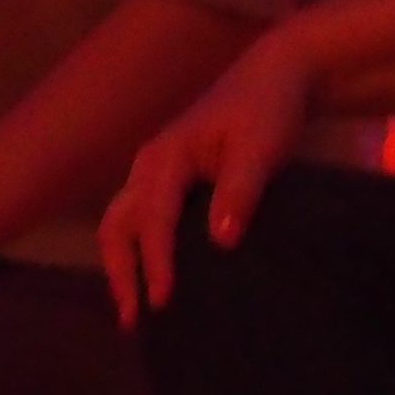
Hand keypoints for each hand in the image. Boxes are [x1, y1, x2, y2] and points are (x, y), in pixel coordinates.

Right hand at [98, 33, 322, 323]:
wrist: (277, 75)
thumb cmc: (269, 109)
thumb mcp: (261, 146)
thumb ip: (240, 190)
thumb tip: (220, 241)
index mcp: (166, 156)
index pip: (153, 217)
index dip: (156, 260)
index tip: (163, 302)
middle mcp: (150, 166)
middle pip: (117, 224)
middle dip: (120, 271)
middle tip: (133, 319)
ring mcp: (156, 173)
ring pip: (123, 224)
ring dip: (124, 265)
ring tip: (134, 309)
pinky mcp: (172, 182)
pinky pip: (142, 221)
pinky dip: (140, 252)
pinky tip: (154, 277)